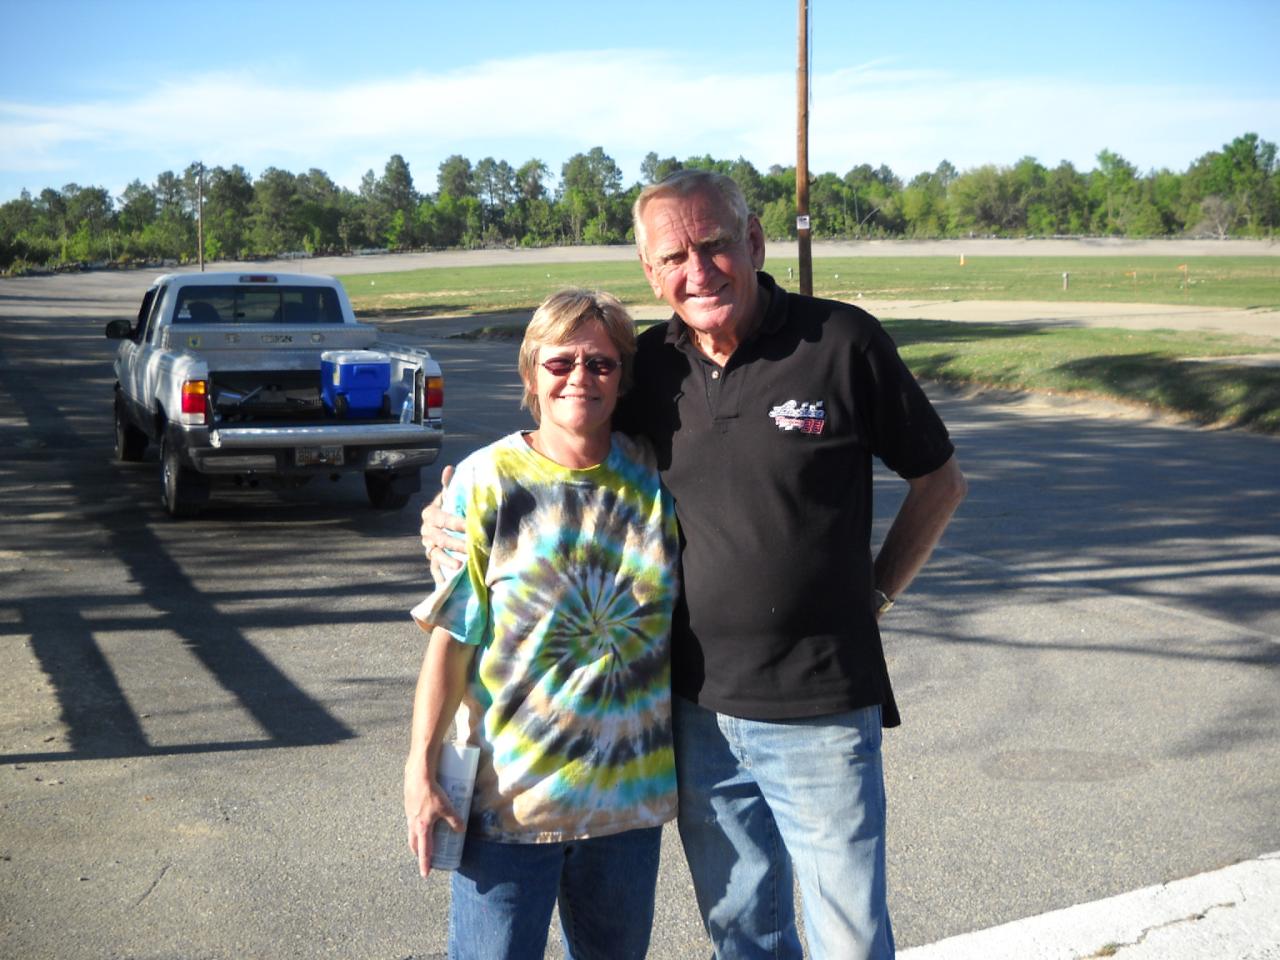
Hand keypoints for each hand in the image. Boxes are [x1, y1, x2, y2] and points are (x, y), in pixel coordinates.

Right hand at [404, 755, 464, 878]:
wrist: (418, 775)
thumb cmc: (431, 792)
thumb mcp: (446, 807)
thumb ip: (455, 819)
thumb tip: (461, 830)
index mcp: (422, 828)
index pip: (424, 850)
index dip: (425, 863)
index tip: (426, 874)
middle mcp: (413, 824)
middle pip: (414, 844)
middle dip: (418, 853)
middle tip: (424, 858)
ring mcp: (409, 815)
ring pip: (411, 832)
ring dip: (416, 839)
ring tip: (423, 840)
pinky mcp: (408, 806)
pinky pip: (411, 820)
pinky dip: (415, 825)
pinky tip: (421, 819)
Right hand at [420, 465, 464, 582]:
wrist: (444, 524)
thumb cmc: (450, 508)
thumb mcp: (449, 496)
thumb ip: (449, 484)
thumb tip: (449, 468)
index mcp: (430, 514)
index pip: (441, 518)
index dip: (455, 522)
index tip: (469, 526)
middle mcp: (426, 530)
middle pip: (440, 538)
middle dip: (456, 543)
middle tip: (471, 547)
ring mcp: (428, 545)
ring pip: (436, 553)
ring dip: (447, 560)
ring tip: (460, 565)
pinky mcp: (432, 558)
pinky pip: (434, 566)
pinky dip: (440, 573)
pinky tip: (448, 578)